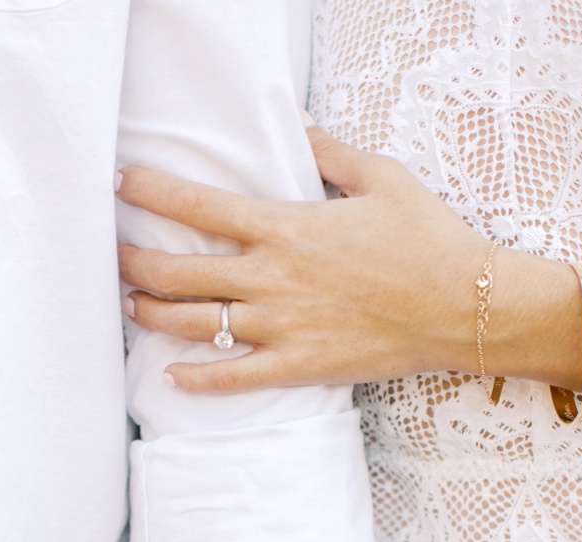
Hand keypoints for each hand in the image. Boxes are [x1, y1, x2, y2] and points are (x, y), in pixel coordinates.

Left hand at [116, 123, 554, 392]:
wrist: (468, 307)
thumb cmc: (431, 240)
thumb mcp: (381, 178)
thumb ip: (327, 151)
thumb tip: (295, 122)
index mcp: (286, 227)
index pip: (196, 206)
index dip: (149, 192)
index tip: (121, 185)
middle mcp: (273, 278)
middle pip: (176, 270)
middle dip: (133, 262)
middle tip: (113, 256)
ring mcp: (283, 326)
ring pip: (193, 322)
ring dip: (152, 313)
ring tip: (132, 305)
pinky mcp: (302, 366)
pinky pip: (234, 377)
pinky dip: (197, 379)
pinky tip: (172, 376)